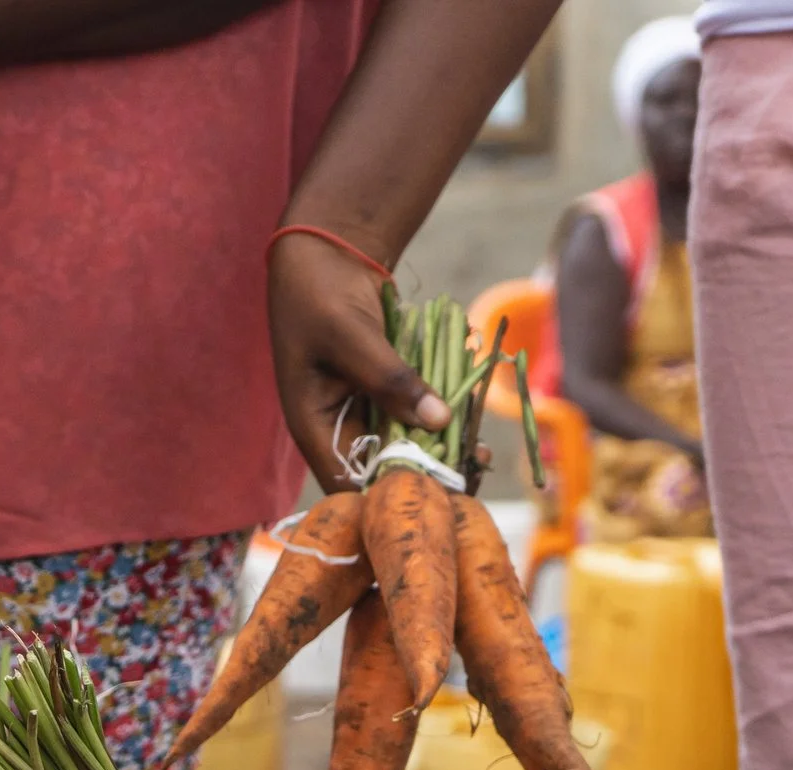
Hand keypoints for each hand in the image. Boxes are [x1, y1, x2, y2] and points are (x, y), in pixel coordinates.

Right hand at [266, 231, 452, 491]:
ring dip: (438, 448)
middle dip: (422, 473)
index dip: (384, 492)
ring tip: (481, 455)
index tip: (431, 494)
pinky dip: (439, 416)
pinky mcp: (383, 390)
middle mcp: (336, 424)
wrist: (325, 252)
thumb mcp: (351, 336)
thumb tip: (438, 421)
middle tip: (470, 477)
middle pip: (378, 466)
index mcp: (311, 424)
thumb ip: (391, 379)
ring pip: (401, 442)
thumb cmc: (318, 292)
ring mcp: (361, 407)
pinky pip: (413, 413)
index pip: (345, 480)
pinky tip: (470, 421)